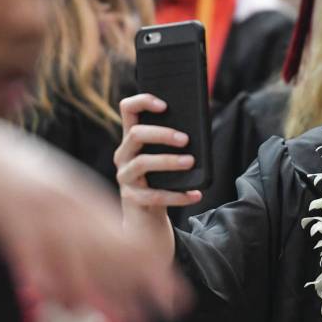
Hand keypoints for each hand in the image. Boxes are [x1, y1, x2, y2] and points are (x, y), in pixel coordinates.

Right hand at [0, 111, 187, 321]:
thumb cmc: (19, 174)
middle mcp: (68, 208)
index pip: (127, 236)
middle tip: (165, 313)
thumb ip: (86, 214)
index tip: (177, 291)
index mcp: (83, 198)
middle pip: (110, 251)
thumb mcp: (61, 188)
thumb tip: (114, 246)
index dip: (154, 266)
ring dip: (104, 295)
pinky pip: (36, 259)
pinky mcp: (11, 224)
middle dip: (142, 284)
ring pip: (78, 260)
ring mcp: (40, 216)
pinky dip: (53, 283)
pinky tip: (67, 305)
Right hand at [114, 94, 201, 261]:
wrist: (146, 220)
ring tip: (190, 162)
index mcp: (131, 139)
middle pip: (136, 134)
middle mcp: (123, 155)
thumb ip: (174, 143)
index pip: (127, 109)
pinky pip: (154, 195)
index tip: (164, 105)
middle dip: (162, 134)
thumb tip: (199, 129)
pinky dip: (178, 195)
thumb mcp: (165, 159)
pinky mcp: (131, 199)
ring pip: (142, 162)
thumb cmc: (161, 182)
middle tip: (185, 139)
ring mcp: (124, 177)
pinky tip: (195, 194)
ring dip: (168, 161)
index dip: (143, 101)